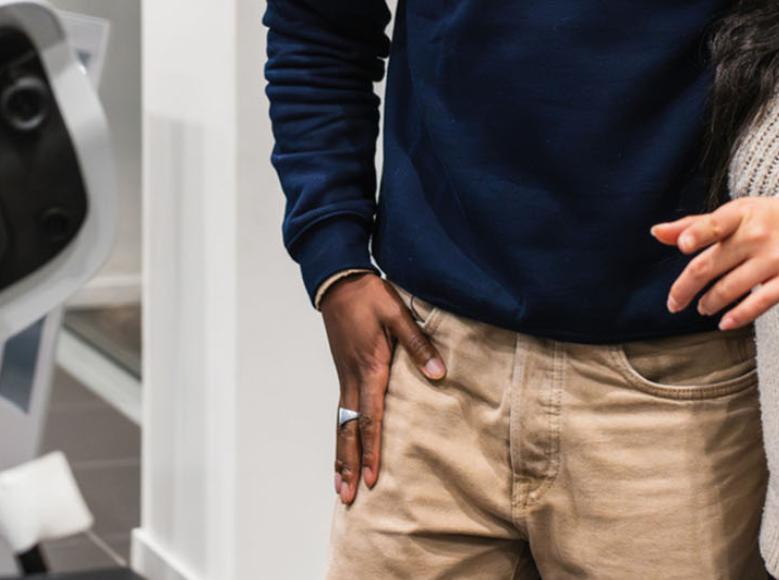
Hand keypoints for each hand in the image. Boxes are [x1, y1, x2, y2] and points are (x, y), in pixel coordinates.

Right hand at [320, 274, 444, 504]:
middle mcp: (353, 379)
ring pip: (341, 425)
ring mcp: (345, 377)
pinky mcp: (344, 373)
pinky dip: (339, 437)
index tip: (373, 478)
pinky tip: (342, 449)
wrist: (339, 281)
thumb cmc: (370, 297)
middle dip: (350, 465)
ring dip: (341, 457)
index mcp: (370, 368)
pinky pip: (340, 413)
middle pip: (349, 431)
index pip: (371, 418)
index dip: (373, 450)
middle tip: (347, 497)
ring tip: (339, 485)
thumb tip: (440, 373)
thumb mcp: (398, 314)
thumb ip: (419, 345)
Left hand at [652, 195, 778, 330]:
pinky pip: (759, 303)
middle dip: (685, 288)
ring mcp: (775, 258)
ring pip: (731, 287)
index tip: (683, 245)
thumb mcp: (738, 213)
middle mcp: (757, 234)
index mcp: (742, 213)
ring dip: (709, 302)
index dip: (698, 233)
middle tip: (674, 303)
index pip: (715, 223)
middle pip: (712, 264)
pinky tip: (724, 323)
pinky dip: (738, 316)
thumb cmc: (769, 220)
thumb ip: (697, 224)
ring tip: (702, 307)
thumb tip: (656, 233)